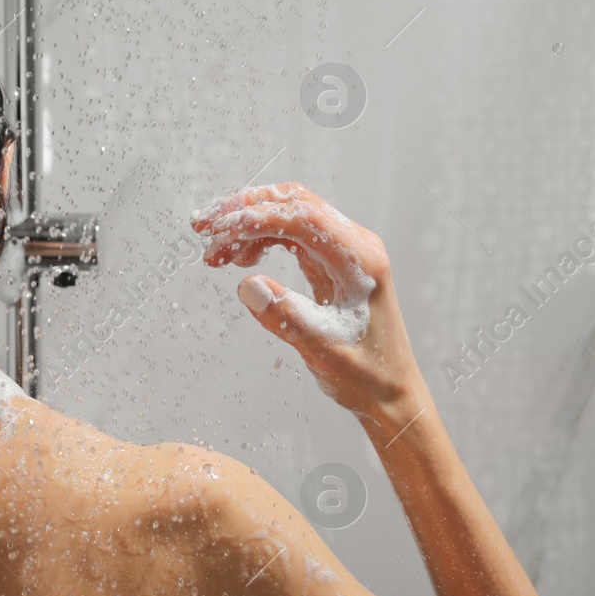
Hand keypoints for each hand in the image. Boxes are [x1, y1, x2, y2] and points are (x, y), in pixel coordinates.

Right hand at [191, 182, 420, 417]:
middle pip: (295, 204)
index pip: (305, 219)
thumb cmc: (368, 373)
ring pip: (289, 215)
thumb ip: (286, 317)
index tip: (221, 231)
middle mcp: (354, 246)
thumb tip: (248, 285)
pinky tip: (240, 258)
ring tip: (216, 251)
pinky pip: (291, 235)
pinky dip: (261, 239)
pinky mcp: (330, 262)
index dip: (259, 218)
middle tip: (205, 228)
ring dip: (249, 224)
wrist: (389, 391)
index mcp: (361, 261)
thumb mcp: (324, 350)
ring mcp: (342, 251)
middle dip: (246, 209)